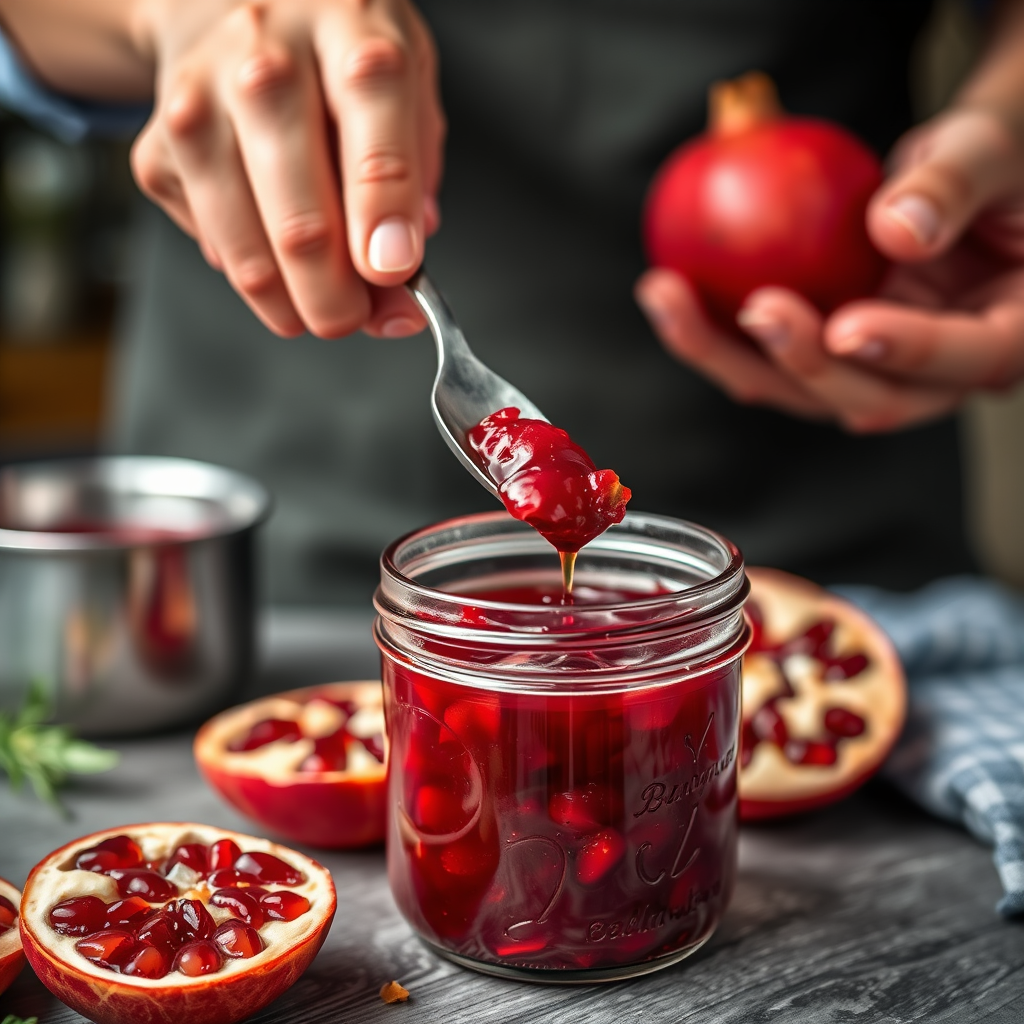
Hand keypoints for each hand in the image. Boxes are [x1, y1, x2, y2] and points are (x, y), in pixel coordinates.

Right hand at [130, 0, 443, 337]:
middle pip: (301, 225)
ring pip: (248, 254)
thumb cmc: (333, 49)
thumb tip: (400, 277)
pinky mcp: (156, 148)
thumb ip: (416, 176)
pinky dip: (250, 272)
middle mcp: (266, 67)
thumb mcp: (405, 82)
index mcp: (350, 40)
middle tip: (356, 318)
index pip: (373, 146)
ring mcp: (200, 108)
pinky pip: (211, 247)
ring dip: (292, 305)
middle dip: (336, 299)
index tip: (395, 275)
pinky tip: (269, 246)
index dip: (385, 224)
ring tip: (320, 308)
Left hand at [635, 106, 1023, 431]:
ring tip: (670, 299)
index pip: (965, 357)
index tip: (848, 327)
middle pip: (872, 399)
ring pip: (802, 392)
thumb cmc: (985, 165)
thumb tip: (897, 231)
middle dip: (807, 365)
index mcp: (1005, 334)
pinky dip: (716, 336)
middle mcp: (938, 375)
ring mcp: (873, 374)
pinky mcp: (823, 360)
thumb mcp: (986, 148)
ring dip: (732, 357)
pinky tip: (669, 294)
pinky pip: (768, 362)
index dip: (906, 350)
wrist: (953, 186)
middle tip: (756, 309)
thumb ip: (955, 184)